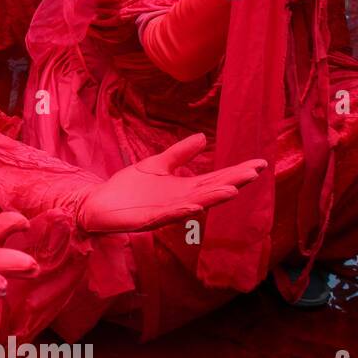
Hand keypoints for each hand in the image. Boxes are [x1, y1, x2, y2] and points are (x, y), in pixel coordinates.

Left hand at [78, 133, 266, 232]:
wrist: (98, 203)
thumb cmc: (127, 188)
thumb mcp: (156, 165)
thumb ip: (179, 154)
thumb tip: (203, 137)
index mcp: (183, 188)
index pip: (215, 178)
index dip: (236, 172)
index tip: (259, 163)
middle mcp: (180, 201)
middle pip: (211, 191)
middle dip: (232, 182)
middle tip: (254, 173)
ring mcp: (165, 212)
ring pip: (194, 205)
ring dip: (212, 198)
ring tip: (232, 190)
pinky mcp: (148, 220)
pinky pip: (167, 215)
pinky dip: (181, 210)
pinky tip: (194, 204)